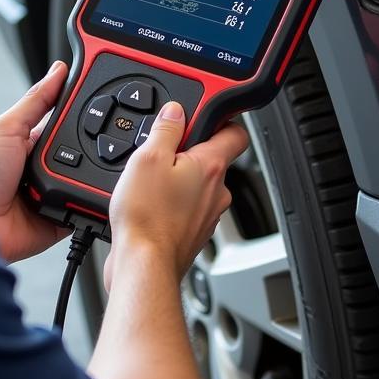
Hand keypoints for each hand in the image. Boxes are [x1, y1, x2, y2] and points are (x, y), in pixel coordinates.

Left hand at [0, 61, 69, 262]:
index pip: (65, 123)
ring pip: (87, 179)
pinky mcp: (61, 217)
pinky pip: (84, 209)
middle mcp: (45, 168)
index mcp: (32, 143)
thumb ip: (36, 101)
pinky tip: (81, 196)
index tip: (102, 101)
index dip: (82, 114)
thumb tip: (58, 71)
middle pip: (82, 151)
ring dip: (85, 176)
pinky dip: (87, 203)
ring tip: (72, 175)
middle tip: (83, 147)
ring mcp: (54, 193)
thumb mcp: (7, 128)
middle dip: (88, 148)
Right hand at [105, 101, 249, 291]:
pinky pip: (185, 208)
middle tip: (160, 152)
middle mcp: (217, 192)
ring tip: (147, 182)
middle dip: (187, 152)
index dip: (222, 118)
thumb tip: (174, 112)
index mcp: (211, 167)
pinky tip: (147, 205)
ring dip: (177, 180)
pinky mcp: (191, 233)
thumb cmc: (147, 218)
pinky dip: (170, 203)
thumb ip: (165, 130)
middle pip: (211, 159)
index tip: (205, 114)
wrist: (143, 266)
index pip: (236, 132)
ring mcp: (206, 215)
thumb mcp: (147, 158)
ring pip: (197, 186)